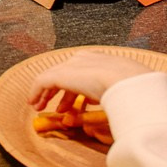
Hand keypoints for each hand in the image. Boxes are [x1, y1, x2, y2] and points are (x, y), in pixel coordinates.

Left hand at [29, 50, 158, 107]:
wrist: (126, 81)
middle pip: (65, 74)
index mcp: (100, 61)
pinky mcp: (61, 74)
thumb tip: (109, 106)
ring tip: (41, 107)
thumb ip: (114, 96)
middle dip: (59, 92)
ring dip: (46, 93)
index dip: (75, 90)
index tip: (74, 105)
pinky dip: (36, 92)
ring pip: (51, 77)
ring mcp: (72, 65)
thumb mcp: (124, 91)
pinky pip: (42, 82)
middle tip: (58, 107)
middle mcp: (84, 59)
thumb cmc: (132, 88)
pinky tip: (34, 103)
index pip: (82, 73)